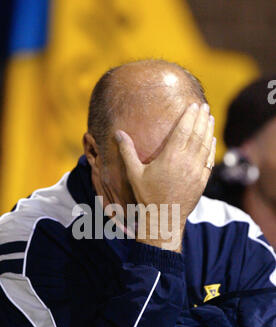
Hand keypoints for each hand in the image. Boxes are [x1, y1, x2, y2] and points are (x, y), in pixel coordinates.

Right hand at [115, 103, 215, 249]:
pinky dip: (211, 147)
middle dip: (202, 118)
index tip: (194, 105)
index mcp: (170, 157)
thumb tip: (118, 133)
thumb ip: (127, 151)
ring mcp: (196, 171)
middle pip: (197, 134)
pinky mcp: (202, 181)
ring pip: (205, 145)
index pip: (184, 130)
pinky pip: (209, 160)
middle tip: (204, 106)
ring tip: (210, 117)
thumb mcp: (134, 173)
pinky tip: (211, 139)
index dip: (189, 116)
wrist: (164, 218)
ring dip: (208, 130)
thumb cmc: (147, 196)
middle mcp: (186, 162)